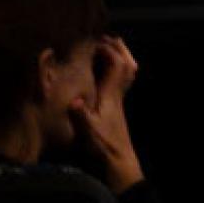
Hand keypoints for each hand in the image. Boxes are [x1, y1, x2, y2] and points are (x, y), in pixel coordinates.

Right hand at [64, 37, 144, 189]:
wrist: (118, 163)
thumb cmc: (103, 147)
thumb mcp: (88, 132)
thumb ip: (81, 115)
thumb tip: (75, 101)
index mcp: (112, 96)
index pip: (117, 65)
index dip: (108, 50)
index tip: (95, 41)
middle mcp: (118, 96)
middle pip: (128, 65)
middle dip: (119, 49)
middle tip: (105, 39)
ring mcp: (119, 102)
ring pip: (128, 73)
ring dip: (121, 58)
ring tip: (107, 49)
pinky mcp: (116, 110)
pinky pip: (121, 83)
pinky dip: (116, 72)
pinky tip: (103, 74)